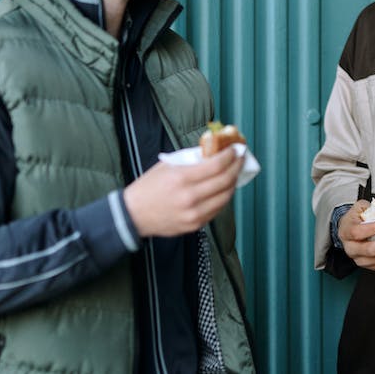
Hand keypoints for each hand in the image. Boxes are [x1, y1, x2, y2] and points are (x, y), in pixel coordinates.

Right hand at [123, 145, 243, 237]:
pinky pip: (217, 210)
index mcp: (181, 178)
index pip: (216, 165)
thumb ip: (190, 160)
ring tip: (234, 173)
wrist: (134, 215)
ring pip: (225, 197)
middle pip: (225, 181)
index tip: (236, 149)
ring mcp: (194, 213)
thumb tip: (212, 152)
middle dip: (236, 167)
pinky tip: (223, 189)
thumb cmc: (148, 188)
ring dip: (233, 183)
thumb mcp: (166, 166)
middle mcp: (190, 197)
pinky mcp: (195, 224)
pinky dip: (223, 198)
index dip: (230, 156)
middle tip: (240, 159)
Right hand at [337, 199, 374, 270]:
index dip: (373, 229)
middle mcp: (351, 248)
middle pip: (371, 249)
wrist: (349, 231)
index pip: (357, 232)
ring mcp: (360, 260)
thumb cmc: (356, 219)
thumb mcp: (360, 207)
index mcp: (346, 231)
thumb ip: (373, 206)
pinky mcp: (369, 266)